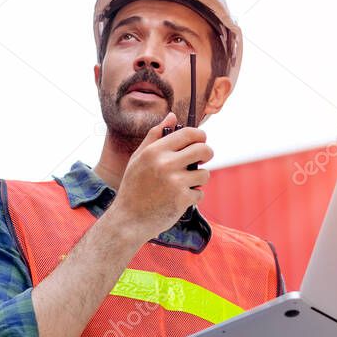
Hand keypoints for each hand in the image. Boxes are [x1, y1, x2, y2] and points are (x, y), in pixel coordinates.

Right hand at [111, 112, 213, 238]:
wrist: (129, 219)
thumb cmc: (134, 187)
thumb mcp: (138, 158)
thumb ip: (155, 135)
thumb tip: (172, 116)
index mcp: (155, 151)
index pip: (189, 133)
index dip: (200, 135)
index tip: (201, 140)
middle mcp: (166, 164)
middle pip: (204, 150)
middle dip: (207, 154)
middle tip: (202, 160)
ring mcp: (175, 182)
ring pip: (205, 174)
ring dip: (199, 179)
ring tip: (185, 184)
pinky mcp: (182, 199)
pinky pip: (199, 193)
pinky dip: (193, 197)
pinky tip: (178, 200)